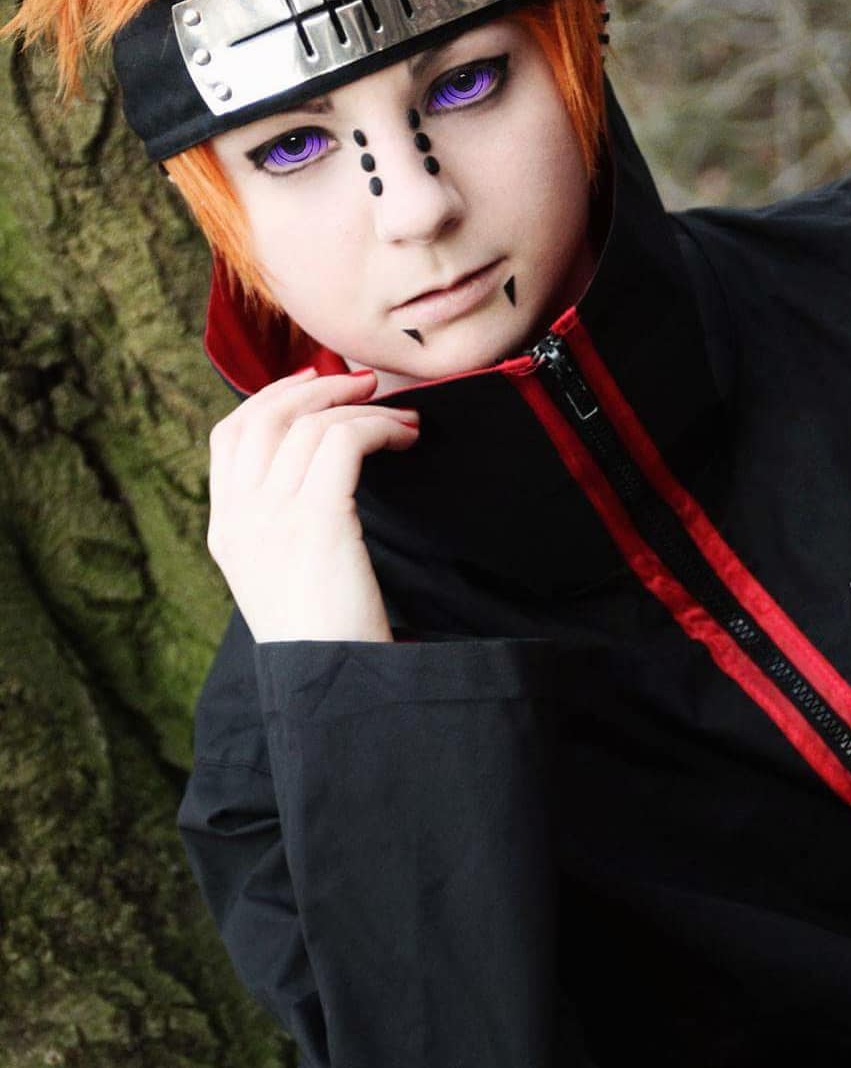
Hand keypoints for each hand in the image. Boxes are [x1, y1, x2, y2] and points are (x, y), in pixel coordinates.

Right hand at [206, 367, 418, 642]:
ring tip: (403, 419)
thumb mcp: (284, 576)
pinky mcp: (317, 519)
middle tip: (363, 382)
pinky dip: (380, 427)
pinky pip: (346, 441)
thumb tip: (323, 470)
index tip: (312, 382)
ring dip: (363, 409)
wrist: (332, 685)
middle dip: (317, 389)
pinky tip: (407, 438)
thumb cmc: (326, 637)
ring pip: (312, 425)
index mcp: (226, 530)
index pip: (230, 436)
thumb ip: (285, 525)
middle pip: (265, 417)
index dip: (271, 397)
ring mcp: (272, 516)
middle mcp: (241, 517)